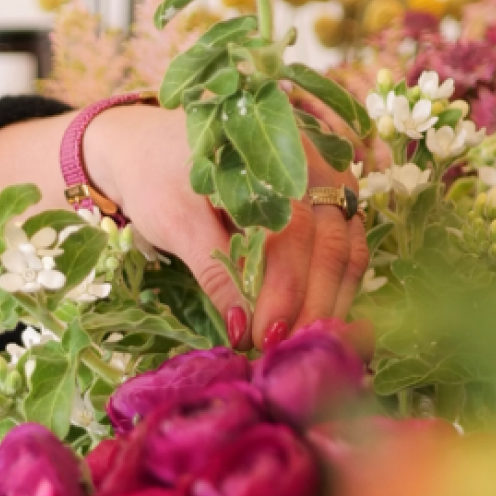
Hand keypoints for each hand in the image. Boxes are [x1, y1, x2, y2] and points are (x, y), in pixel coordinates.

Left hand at [79, 103, 367, 347]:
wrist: (147, 144)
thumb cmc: (156, 177)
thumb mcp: (175, 221)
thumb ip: (213, 270)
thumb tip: (242, 327)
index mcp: (269, 156)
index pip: (293, 230)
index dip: (286, 288)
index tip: (265, 336)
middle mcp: (310, 160)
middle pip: (332, 239)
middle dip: (315, 303)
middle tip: (289, 351)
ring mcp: (323, 178)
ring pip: (348, 244)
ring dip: (333, 298)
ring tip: (307, 344)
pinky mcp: (323, 200)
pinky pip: (346, 243)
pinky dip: (337, 284)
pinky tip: (321, 319)